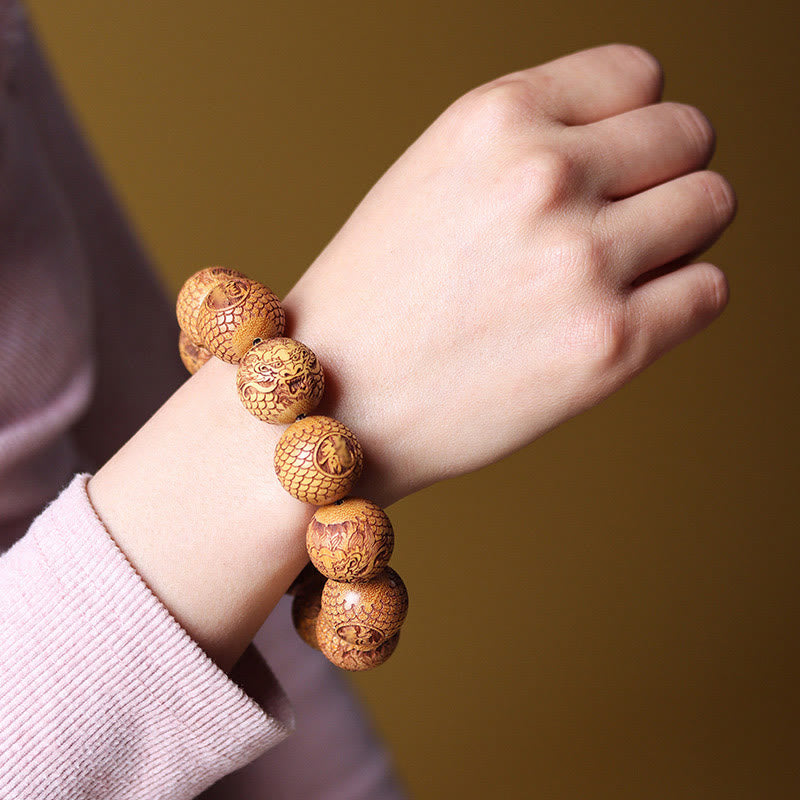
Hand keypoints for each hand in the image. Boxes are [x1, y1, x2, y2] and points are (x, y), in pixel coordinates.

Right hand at [282, 44, 735, 505]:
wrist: (334, 403)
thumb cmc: (378, 297)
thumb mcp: (440, 174)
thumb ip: (538, 142)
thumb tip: (643, 145)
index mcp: (494, 117)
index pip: (639, 74)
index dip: (628, 121)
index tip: (611, 162)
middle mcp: (544, 177)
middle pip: (689, 135)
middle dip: (661, 174)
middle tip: (616, 223)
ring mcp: (582, 264)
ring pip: (710, 207)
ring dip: (675, 237)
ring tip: (610, 274)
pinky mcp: (610, 345)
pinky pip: (708, 290)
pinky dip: (679, 300)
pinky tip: (618, 318)